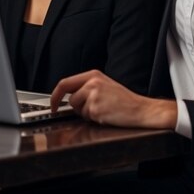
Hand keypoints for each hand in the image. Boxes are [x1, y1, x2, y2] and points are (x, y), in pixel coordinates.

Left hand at [50, 69, 176, 128]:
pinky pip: (86, 117)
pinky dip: (93, 119)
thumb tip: (69, 97)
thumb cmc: (124, 100)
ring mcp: (93, 95)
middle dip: (76, 108)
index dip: (55, 95)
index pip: (65, 83)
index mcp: (93, 75)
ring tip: (102, 110)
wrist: (139, 109)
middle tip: (87, 111)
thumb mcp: (105, 85)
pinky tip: (105, 115)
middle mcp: (92, 82)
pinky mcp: (96, 108)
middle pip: (70, 98)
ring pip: (77, 108)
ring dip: (86, 113)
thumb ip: (87, 87)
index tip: (53, 104)